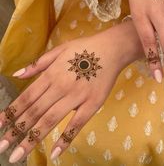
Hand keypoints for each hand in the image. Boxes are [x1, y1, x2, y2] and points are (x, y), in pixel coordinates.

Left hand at [0, 21, 141, 162]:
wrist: (111, 50)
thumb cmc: (84, 48)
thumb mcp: (59, 50)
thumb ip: (38, 64)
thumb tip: (16, 74)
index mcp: (51, 74)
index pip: (27, 97)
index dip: (11, 112)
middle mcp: (60, 87)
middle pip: (35, 111)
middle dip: (16, 130)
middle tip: (1, 147)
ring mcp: (77, 97)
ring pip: (50, 120)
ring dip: (32, 138)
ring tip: (17, 155)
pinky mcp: (92, 104)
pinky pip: (77, 124)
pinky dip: (65, 139)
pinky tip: (54, 153)